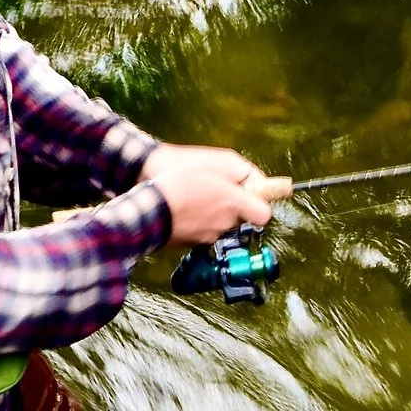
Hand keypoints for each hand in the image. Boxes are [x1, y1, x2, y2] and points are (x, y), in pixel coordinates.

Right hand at [141, 143, 285, 245]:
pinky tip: (184, 208)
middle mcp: (225, 224)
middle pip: (240, 217)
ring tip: (194, 197)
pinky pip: (203, 231)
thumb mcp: (215, 166)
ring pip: (221, 224)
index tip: (252, 193)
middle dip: (233, 205)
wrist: (146, 208)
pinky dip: (198, 222)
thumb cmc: (179, 182)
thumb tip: (258, 184)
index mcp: (234, 204)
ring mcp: (209, 236)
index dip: (260, 203)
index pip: (264, 214)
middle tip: (215, 189)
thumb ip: (242, 175)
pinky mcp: (193, 244)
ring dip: (214, 213)